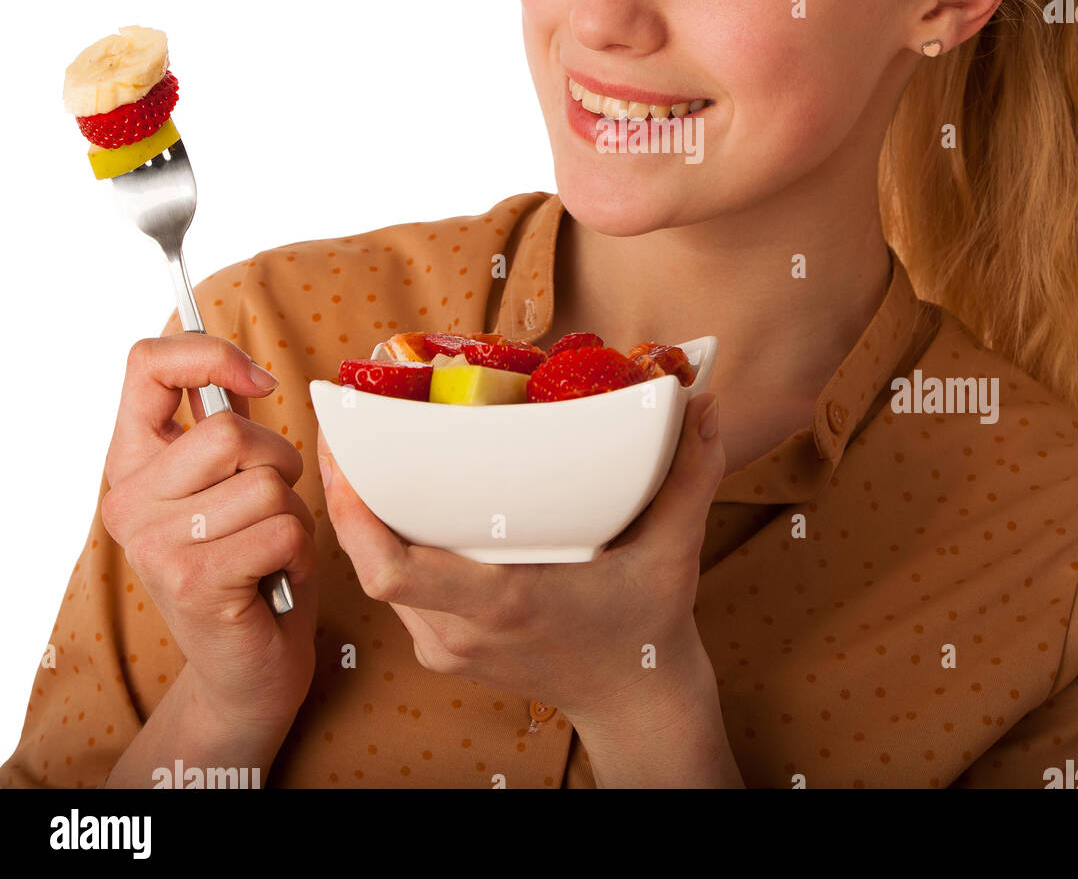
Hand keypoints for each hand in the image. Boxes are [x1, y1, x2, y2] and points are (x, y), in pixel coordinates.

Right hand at [101, 334, 319, 730]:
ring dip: (293, 516)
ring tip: (270, 550)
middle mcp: (127, 500)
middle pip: (230, 431)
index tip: (258, 383)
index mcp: (132, 462)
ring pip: (266, 483)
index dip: (210, 355)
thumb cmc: (252, 562)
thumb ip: (226, 429)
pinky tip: (275, 578)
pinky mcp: (192, 582)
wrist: (246, 668)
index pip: (146, 364)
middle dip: (280, 463)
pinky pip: (282, 529)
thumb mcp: (231, 483)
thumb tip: (245, 372)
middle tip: (271, 507)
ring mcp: (153, 544)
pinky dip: (300, 553)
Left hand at [318, 392, 723, 723]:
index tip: (344, 451)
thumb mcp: (674, 552)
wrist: (635, 704)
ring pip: (378, 575)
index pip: (394, 569)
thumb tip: (704, 403)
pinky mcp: (446, 647)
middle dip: (347, 493)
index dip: (353, 513)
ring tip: (361, 447)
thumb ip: (691, 476)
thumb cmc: (647, 629)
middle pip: (370, 562)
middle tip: (346, 423)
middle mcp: (460, 630)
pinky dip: (385, 542)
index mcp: (503, 604)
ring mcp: (447, 645)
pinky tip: (392, 497)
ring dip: (361, 517)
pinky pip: (397, 589)